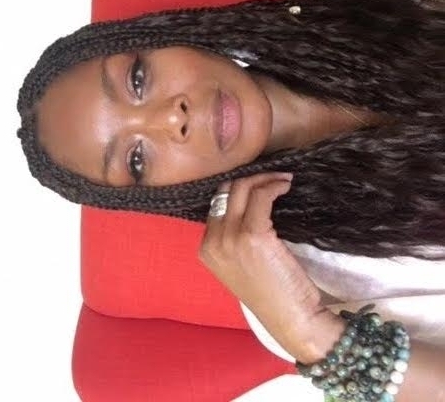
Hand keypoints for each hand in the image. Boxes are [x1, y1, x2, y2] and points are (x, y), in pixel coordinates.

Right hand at [199, 172, 343, 361]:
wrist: (289, 318)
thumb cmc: (271, 293)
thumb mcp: (239, 265)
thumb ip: (232, 239)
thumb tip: (248, 204)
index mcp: (206, 249)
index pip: (216, 204)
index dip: (238, 189)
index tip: (258, 185)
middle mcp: (213, 242)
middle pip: (226, 191)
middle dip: (250, 178)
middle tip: (273, 178)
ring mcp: (230, 238)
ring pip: (241, 189)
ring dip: (264, 179)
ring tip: (282, 181)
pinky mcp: (252, 235)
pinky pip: (260, 196)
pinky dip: (273, 186)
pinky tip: (285, 187)